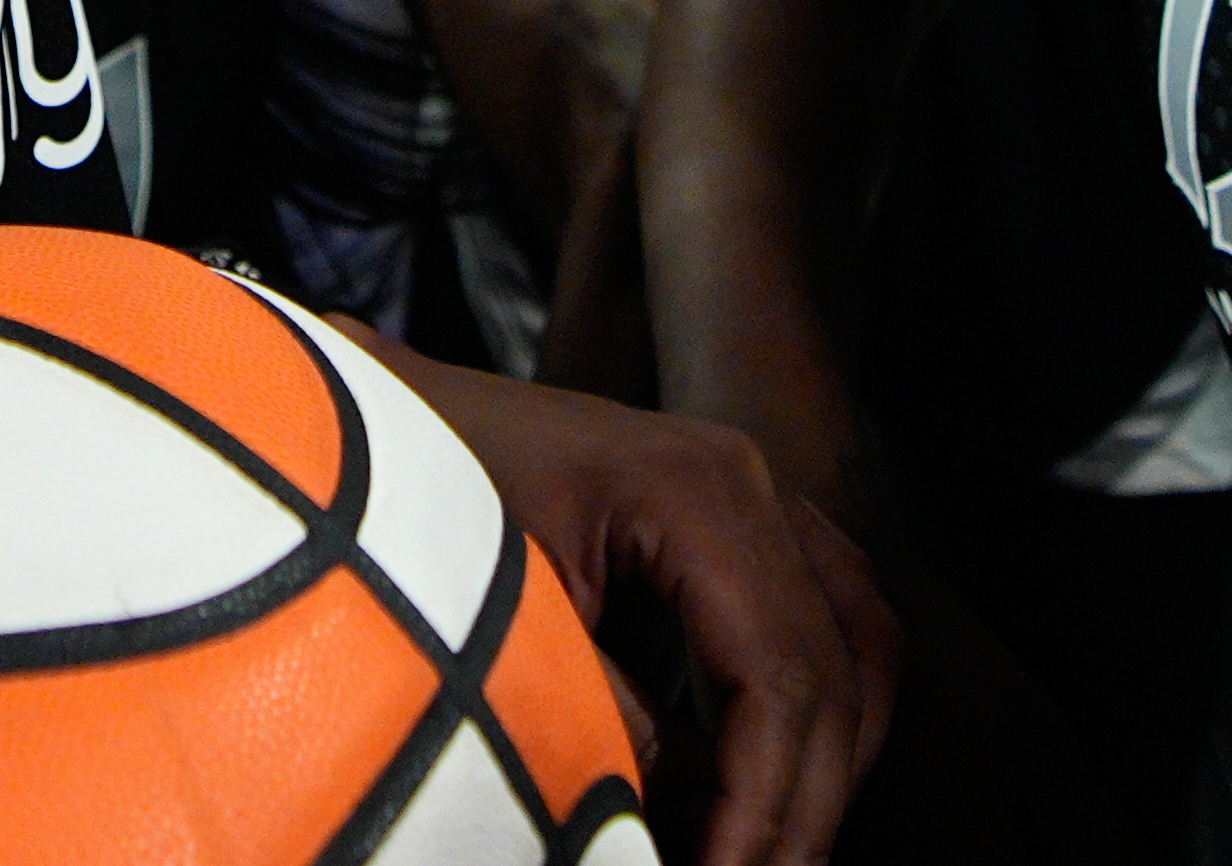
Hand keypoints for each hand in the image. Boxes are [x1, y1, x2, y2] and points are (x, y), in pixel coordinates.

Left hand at [379, 351, 897, 865]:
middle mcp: (748, 479)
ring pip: (857, 650)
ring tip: (768, 853)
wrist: (374, 410)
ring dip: (826, 765)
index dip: (763, 803)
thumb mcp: (507, 617)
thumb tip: (659, 829)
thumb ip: (598, 721)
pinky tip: (762, 790)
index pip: (781, 678)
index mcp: (698, 491)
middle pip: (835, 674)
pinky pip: (825, 623)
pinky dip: (813, 713)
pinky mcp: (737, 519)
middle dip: (801, 806)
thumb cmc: (422, 494)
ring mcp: (753, 491)